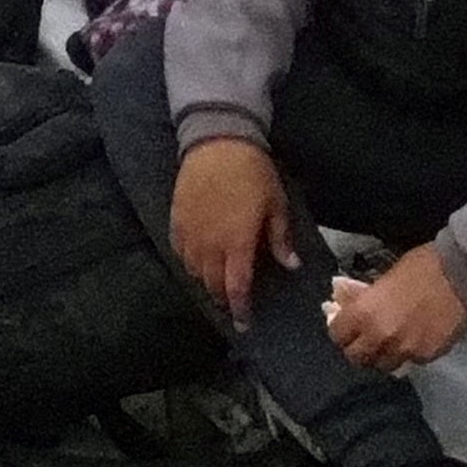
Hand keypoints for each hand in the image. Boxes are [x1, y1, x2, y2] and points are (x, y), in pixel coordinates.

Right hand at [171, 136, 296, 323]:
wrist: (217, 142)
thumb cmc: (253, 172)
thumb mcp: (276, 204)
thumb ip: (279, 238)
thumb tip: (290, 265)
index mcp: (237, 244)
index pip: (236, 288)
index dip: (240, 309)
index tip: (244, 324)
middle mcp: (210, 246)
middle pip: (213, 285)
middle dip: (224, 298)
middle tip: (234, 303)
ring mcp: (190, 234)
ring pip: (194, 271)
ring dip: (207, 282)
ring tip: (218, 282)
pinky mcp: (176, 220)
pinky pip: (180, 252)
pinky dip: (190, 262)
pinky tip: (199, 260)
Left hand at [324, 243, 466, 371]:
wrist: (462, 275)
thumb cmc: (422, 266)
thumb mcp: (384, 276)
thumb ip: (365, 298)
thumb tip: (348, 304)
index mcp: (363, 313)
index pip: (337, 336)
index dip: (342, 331)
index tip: (349, 326)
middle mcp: (379, 337)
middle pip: (357, 358)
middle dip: (360, 349)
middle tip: (367, 339)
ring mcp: (403, 351)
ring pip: (382, 366)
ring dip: (383, 355)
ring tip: (391, 342)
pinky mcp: (426, 357)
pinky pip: (409, 362)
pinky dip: (408, 354)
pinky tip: (416, 339)